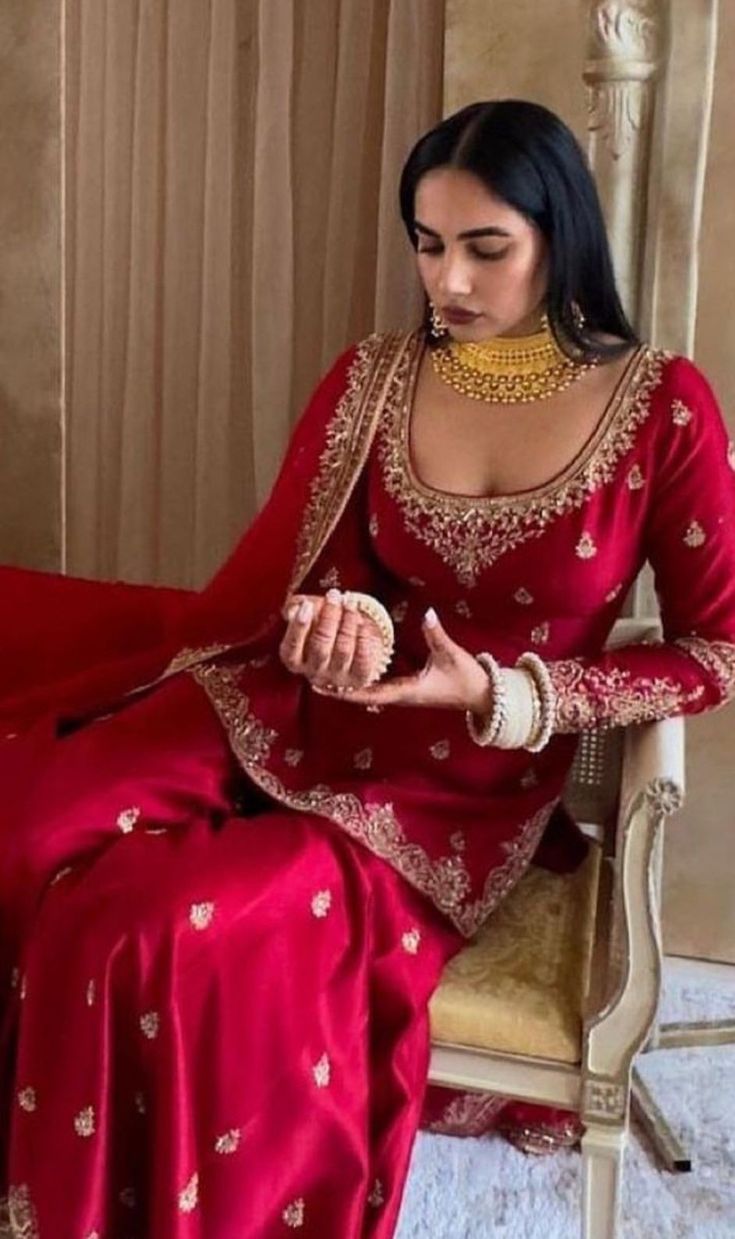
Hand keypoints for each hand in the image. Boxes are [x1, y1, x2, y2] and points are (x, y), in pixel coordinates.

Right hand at [279, 589, 384, 690]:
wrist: (349, 654)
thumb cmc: (322, 632)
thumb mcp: (307, 620)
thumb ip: (297, 611)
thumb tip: (294, 609)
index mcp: (295, 661)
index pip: (291, 648)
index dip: (298, 626)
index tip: (306, 605)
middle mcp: (314, 673)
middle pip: (320, 646)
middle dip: (328, 617)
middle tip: (333, 596)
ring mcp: (337, 678)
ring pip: (343, 649)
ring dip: (347, 621)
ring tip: (349, 603)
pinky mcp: (359, 679)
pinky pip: (363, 657)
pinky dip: (363, 636)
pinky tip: (362, 621)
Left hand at [313, 607, 494, 712]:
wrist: (481, 695)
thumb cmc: (467, 678)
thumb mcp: (451, 654)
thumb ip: (437, 634)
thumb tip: (427, 613)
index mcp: (407, 691)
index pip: (370, 693)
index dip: (346, 690)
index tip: (323, 685)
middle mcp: (400, 695)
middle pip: (362, 694)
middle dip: (339, 687)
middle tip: (311, 676)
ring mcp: (403, 694)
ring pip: (368, 690)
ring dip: (348, 683)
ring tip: (322, 673)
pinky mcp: (407, 689)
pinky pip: (378, 686)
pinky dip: (361, 679)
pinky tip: (349, 670)